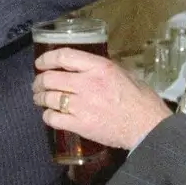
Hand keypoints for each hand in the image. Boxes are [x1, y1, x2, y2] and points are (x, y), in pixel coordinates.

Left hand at [32, 47, 170, 149]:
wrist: (148, 128)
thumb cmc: (141, 101)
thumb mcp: (125, 74)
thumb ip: (103, 69)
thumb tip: (88, 67)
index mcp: (99, 67)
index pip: (64, 56)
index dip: (47, 58)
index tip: (40, 62)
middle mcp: (87, 84)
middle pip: (50, 78)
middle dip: (39, 81)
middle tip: (37, 84)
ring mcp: (82, 105)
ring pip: (48, 98)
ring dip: (40, 98)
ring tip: (39, 98)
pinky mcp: (80, 125)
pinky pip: (53, 118)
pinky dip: (48, 116)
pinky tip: (50, 115)